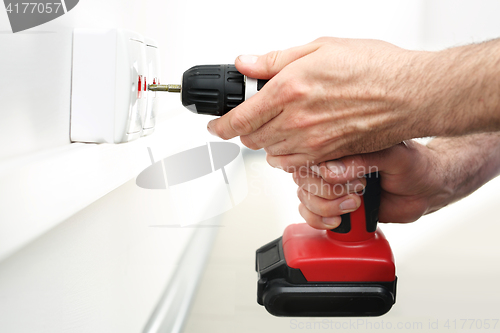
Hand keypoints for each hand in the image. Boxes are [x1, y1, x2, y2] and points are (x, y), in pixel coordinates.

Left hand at [208, 37, 432, 169]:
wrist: (410, 94)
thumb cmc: (374, 68)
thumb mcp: (319, 48)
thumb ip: (275, 60)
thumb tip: (246, 63)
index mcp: (289, 90)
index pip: (240, 118)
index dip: (221, 126)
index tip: (216, 127)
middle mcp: (297, 121)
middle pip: (252, 139)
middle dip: (245, 131)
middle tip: (250, 119)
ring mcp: (312, 143)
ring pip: (271, 154)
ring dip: (266, 143)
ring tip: (277, 128)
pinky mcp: (328, 157)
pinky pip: (294, 164)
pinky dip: (287, 155)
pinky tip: (296, 140)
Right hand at [293, 140, 451, 228]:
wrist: (427, 190)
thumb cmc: (415, 165)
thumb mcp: (394, 155)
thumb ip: (363, 160)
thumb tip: (330, 171)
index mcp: (342, 142)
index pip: (309, 153)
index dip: (322, 172)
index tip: (350, 179)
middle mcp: (331, 161)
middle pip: (302, 178)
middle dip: (327, 193)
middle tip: (358, 192)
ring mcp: (329, 182)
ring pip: (304, 196)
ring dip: (326, 208)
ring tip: (354, 205)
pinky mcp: (332, 203)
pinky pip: (307, 212)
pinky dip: (318, 220)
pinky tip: (338, 220)